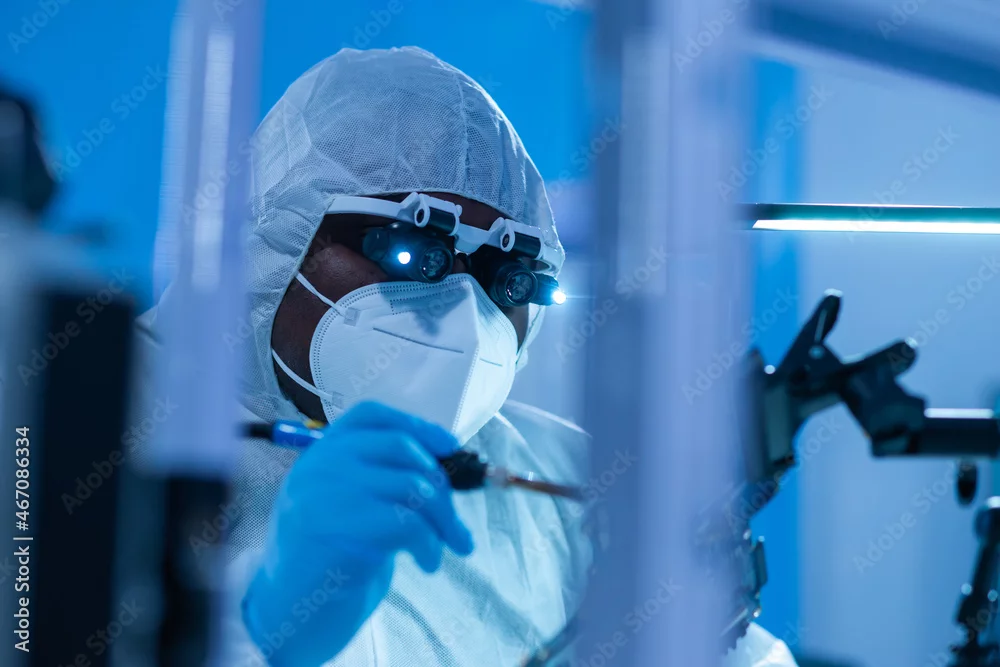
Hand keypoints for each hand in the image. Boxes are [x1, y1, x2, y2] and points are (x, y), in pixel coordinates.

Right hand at [242, 401, 474, 665]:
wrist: (288, 609)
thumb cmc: (328, 556)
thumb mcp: (348, 503)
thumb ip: (381, 476)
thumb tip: (447, 463)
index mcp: (321, 451)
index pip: (371, 415)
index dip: (416, 425)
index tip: (449, 446)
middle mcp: (320, 464)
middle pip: (401, 448)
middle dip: (442, 485)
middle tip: (454, 523)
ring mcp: (326, 493)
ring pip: (413, 486)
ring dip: (444, 520)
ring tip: (451, 546)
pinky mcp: (339, 528)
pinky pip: (408, 523)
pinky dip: (430, 544)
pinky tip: (428, 562)